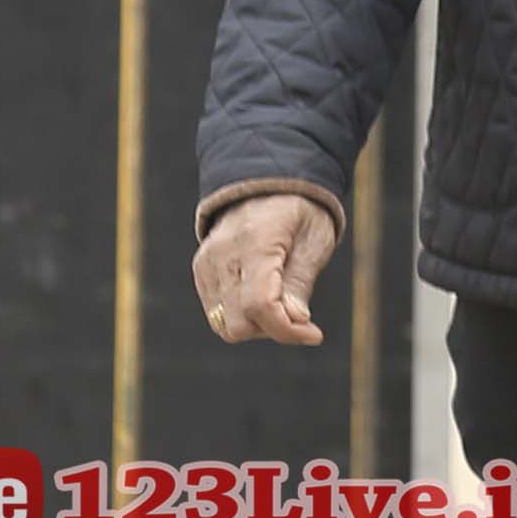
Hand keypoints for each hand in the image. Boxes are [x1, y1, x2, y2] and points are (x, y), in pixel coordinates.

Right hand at [194, 191, 334, 345]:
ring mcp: (207, 263)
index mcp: (255, 242)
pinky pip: (218, 312)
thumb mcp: (314, 240)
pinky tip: (264, 298)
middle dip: (273, 329)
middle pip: (239, 323)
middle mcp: (222, 255)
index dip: (287, 329)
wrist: (266, 183)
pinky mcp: (202, 270)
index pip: (260, 305)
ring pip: (225, 324)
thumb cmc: (299, 210)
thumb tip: (294, 320)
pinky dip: (243, 315)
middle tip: (299, 314)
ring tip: (282, 303)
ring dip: (257, 326)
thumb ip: (300, 282)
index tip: (314, 334)